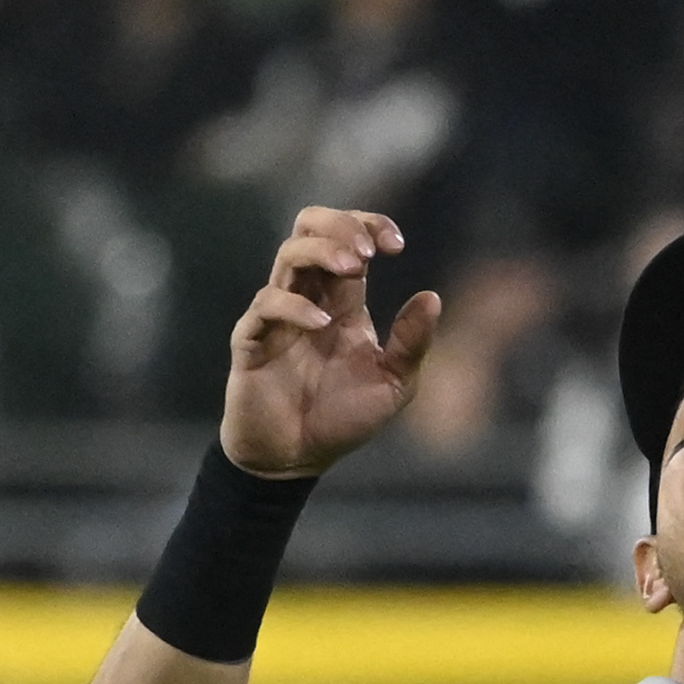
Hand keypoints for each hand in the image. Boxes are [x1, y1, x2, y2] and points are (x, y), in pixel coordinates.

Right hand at [220, 208, 441, 478]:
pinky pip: (265, 305)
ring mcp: (278, 316)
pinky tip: (322, 322)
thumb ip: (412, 343)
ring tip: (354, 268)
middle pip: (309, 228)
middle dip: (340, 225)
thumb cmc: (342, 418)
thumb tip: (432, 297)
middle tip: (368, 252)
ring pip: (288, 254)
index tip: (397, 245)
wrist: (296, 458)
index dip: (370, 226)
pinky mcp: (251, 340)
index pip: (349, 238)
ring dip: (323, 252)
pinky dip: (294, 305)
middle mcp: (309, 298)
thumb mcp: (393, 384)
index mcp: (343, 301)